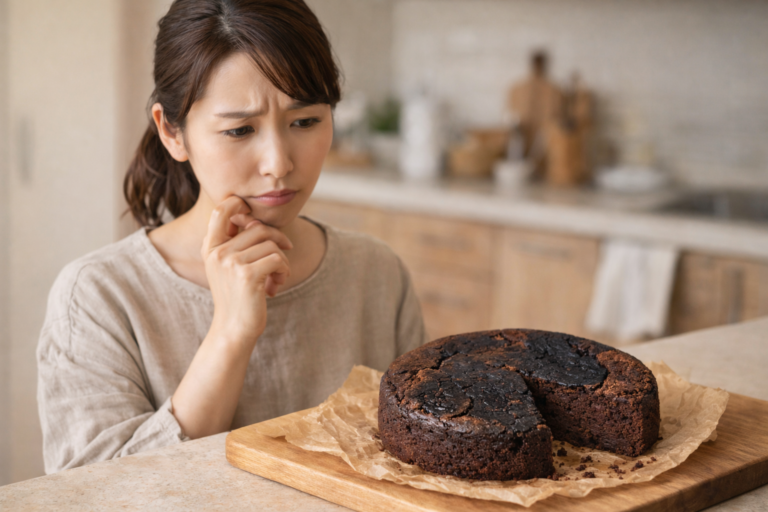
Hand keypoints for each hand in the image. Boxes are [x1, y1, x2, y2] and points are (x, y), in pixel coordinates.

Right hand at [202, 196, 292, 347]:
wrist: (233, 330)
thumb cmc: (237, 297)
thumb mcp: (230, 267)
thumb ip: (237, 243)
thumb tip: (254, 220)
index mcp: (210, 248)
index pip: (221, 210)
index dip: (239, 204)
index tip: (255, 219)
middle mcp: (217, 252)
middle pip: (258, 227)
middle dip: (277, 241)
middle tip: (283, 257)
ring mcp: (231, 263)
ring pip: (271, 244)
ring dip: (282, 261)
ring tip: (278, 277)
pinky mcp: (247, 275)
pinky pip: (278, 259)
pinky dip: (284, 271)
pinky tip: (277, 284)